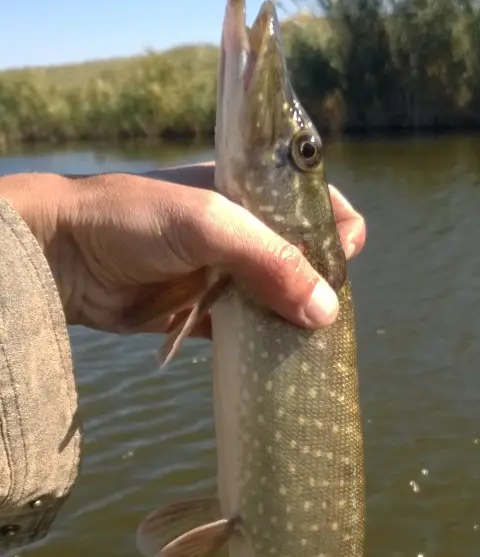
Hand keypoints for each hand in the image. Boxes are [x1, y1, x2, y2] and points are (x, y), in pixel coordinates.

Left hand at [0, 163, 365, 336]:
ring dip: (294, 322)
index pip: (317, 206)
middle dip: (320, 286)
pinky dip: (262, 347)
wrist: (64, 255)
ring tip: (312, 347)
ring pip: (278, 300)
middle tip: (325, 317)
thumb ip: (270, 260)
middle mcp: (244, 231)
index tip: (339, 265)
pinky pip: (246, 332)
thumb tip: (326, 311)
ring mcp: (224, 274)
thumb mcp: (210, 224)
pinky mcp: (202, 313)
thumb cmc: (135, 219)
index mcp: (251, 192)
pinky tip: (280, 363)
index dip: (337, 232)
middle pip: (304, 259)